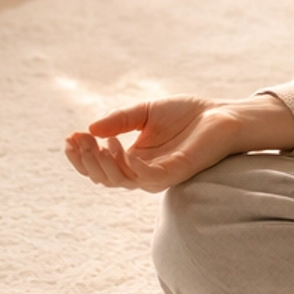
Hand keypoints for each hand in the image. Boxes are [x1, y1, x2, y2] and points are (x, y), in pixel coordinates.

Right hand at [64, 94, 293, 192]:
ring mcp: (158, 175)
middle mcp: (143, 172)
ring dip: (103, 164)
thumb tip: (90, 128)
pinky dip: (131, 166)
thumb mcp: (145, 112)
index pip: (99, 166)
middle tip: (78, 140)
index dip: (81, 156)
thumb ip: (120, 120)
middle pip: (105, 178)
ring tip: (95, 143)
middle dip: (86, 161)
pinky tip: (121, 148)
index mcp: (134, 159)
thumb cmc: (187, 115)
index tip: (70, 136)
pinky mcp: (175, 173)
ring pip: (121, 181)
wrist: (222, 115)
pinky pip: (147, 178)